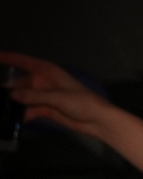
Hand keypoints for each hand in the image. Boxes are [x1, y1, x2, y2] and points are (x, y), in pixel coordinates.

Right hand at [0, 51, 117, 138]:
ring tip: (2, 107)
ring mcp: (43, 96)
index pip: (23, 61)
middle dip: (7, 87)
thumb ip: (34, 96)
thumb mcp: (57, 97)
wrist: (98, 120)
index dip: (8, 57)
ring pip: (22, 97)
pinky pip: (29, 110)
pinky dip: (22, 114)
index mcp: (47, 71)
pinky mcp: (45, 109)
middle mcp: (43, 82)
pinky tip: (13, 118)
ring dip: (13, 102)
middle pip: (19, 82)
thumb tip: (12, 94)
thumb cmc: (82, 102)